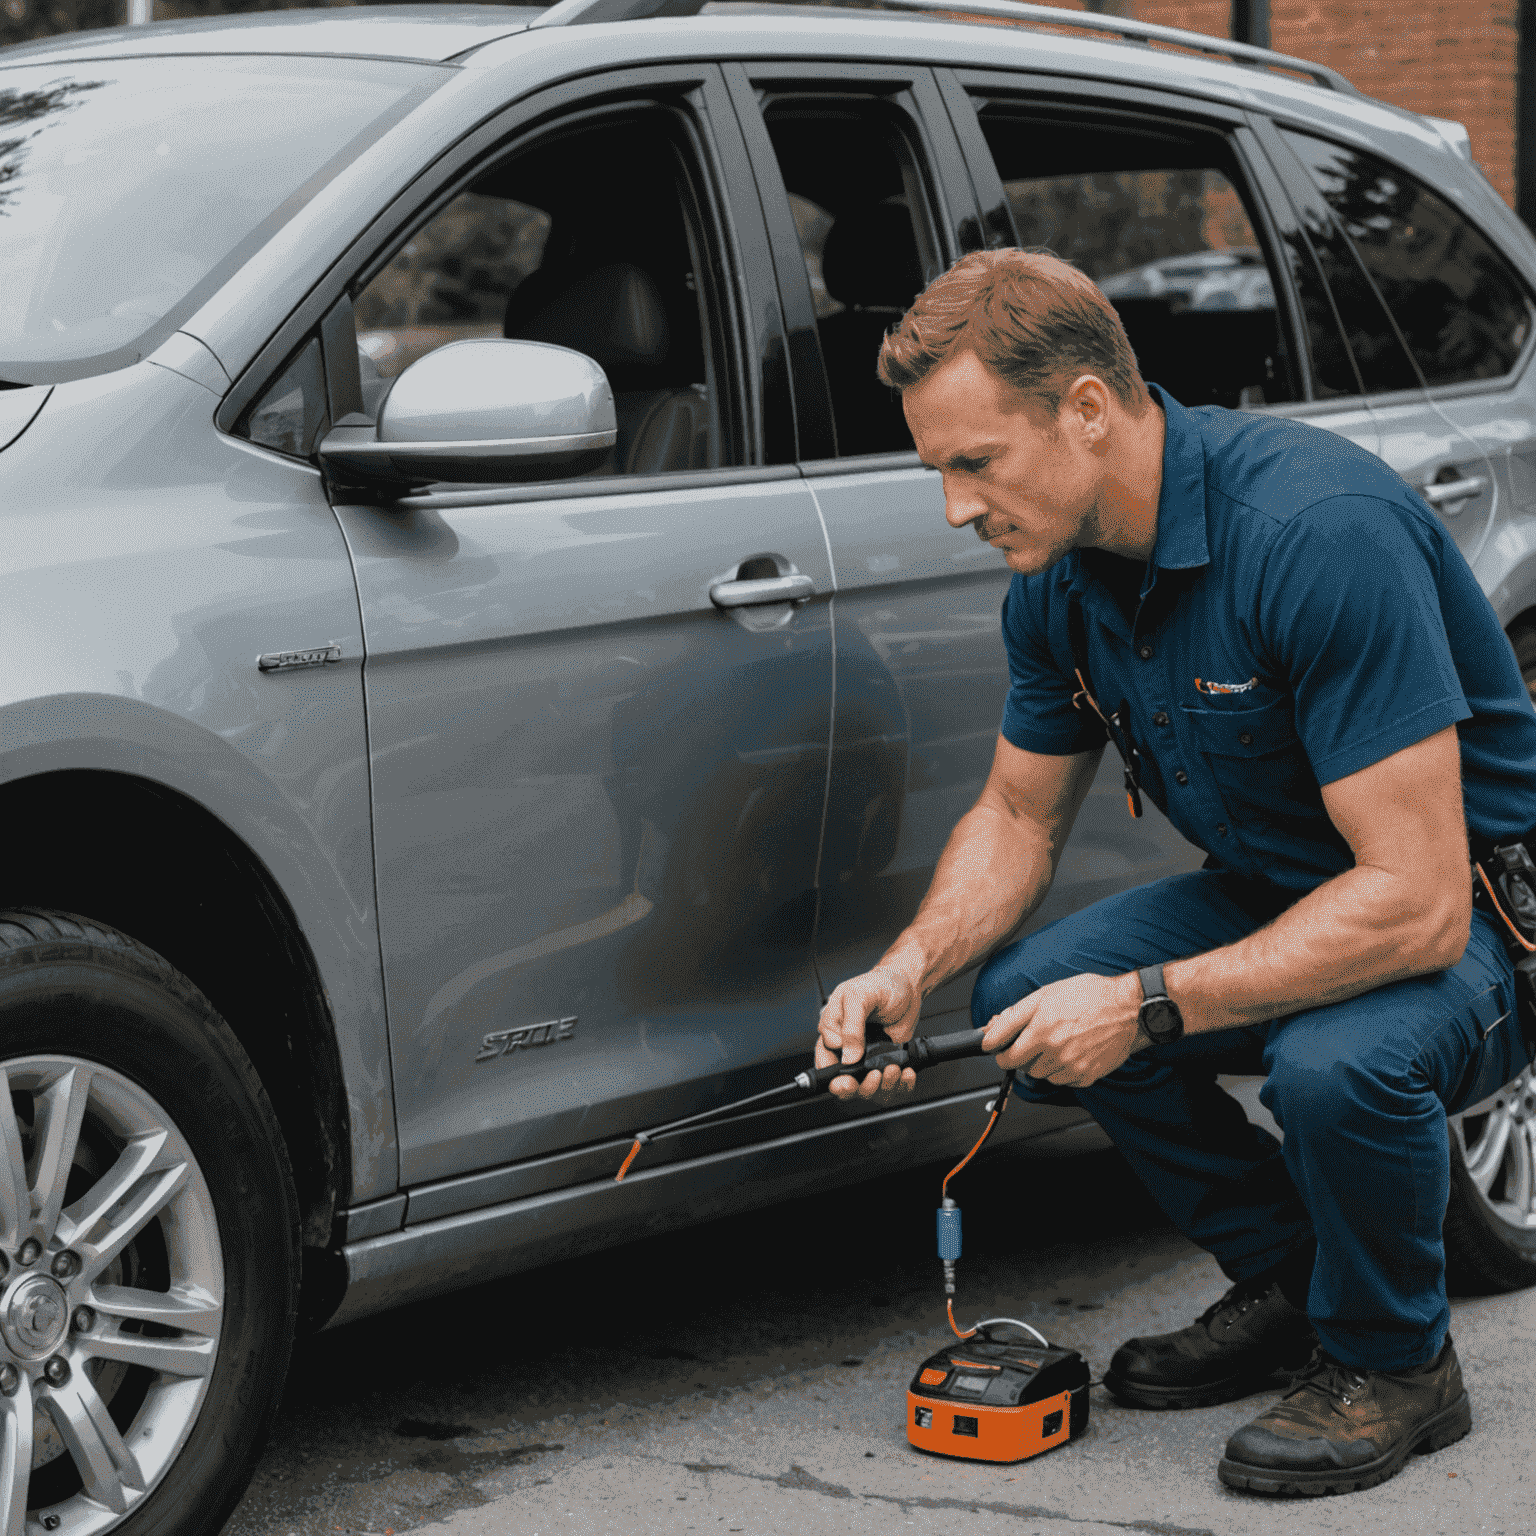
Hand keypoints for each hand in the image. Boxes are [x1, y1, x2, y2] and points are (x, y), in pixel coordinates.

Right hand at [814, 965, 921, 1100]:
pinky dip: (900, 1085)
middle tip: (871, 1077)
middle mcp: (848, 1048)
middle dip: (857, 1086)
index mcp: (833, 1031)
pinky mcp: (887, 1064)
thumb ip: (851, 1026)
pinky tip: (904, 1072)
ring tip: (892, 1068)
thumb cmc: (880, 985)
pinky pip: (890, 1086)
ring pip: (867, 1089)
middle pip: (843, 1082)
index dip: (836, 1069)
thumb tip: (847, 1055)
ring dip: (882, 1085)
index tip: (852, 1064)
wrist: (908, 986)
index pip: (825, 1060)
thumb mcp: (859, 996)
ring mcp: (868, 1058)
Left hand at [981, 972, 1143, 1086]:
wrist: (1128, 1009)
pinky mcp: (1086, 1076)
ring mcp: (1072, 1067)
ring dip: (1041, 1063)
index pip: (1006, 1055)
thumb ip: (1014, 1015)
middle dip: (1022, 1055)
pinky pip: (1062, 1081)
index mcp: (1041, 1030)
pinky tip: (1070, 1052)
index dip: (998, 1051)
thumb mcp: (1045, 995)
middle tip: (1033, 1039)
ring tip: (1055, 1043)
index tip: (999, 1048)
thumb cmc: (1089, 996)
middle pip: (1022, 1067)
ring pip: (1042, 1075)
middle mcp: (1055, 1052)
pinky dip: (1061, 1071)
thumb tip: (991, 1029)